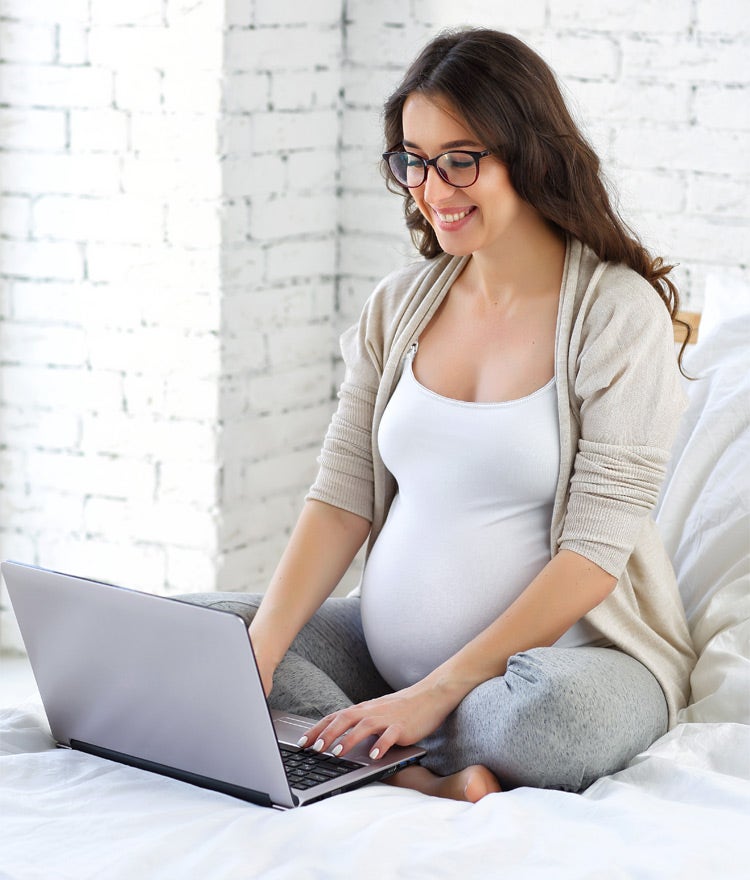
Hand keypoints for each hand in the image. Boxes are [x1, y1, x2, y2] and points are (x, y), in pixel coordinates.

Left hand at [298, 680, 454, 760]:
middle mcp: (371, 712)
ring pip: (363, 726)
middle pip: (344, 719)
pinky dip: (380, 745)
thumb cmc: (402, 707)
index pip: (334, 717)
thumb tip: (338, 738)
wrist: (429, 695)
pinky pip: (390, 735)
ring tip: (336, 753)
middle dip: (327, 734)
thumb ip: (359, 724)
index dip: (317, 729)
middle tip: (313, 749)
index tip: (302, 743)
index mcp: (363, 710)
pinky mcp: (402, 726)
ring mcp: (387, 718)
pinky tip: (373, 756)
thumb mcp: (376, 713)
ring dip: (348, 739)